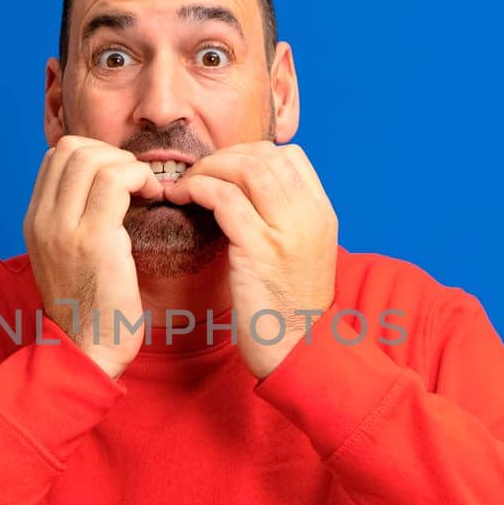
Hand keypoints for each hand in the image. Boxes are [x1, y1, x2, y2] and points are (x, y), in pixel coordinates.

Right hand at [23, 135, 162, 379]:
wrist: (87, 351)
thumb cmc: (90, 308)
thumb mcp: (68, 256)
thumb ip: (76, 220)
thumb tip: (108, 184)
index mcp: (35, 221)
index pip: (57, 155)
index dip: (95, 155)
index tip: (121, 180)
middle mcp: (42, 220)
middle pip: (73, 148)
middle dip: (113, 154)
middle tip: (136, 183)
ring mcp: (64, 228)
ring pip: (94, 158)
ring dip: (129, 166)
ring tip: (146, 191)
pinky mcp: (93, 239)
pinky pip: (117, 180)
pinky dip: (141, 178)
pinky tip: (154, 198)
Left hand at [161, 141, 337, 377]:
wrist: (298, 352)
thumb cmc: (288, 308)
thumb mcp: (300, 254)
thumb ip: (283, 221)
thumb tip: (246, 193)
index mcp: (322, 213)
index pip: (290, 155)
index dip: (249, 153)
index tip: (223, 170)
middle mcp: (310, 215)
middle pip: (264, 156)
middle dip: (222, 157)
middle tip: (196, 175)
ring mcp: (288, 230)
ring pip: (244, 168)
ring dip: (207, 169)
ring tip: (184, 185)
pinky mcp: (260, 249)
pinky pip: (224, 198)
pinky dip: (197, 189)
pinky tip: (181, 199)